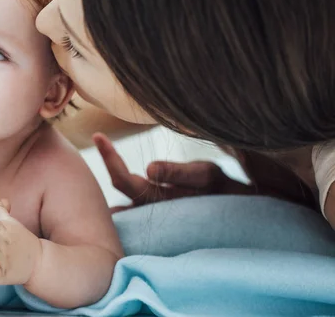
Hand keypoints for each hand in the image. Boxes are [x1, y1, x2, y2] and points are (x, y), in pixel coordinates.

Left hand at [93, 133, 245, 212]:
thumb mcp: (206, 177)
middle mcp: (154, 204)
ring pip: (129, 189)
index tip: (99, 135)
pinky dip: (131, 176)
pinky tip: (125, 164)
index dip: (110, 158)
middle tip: (100, 136)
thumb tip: (148, 168)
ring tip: (104, 146)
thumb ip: (178, 174)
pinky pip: (142, 189)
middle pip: (122, 183)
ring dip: (117, 170)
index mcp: (158, 198)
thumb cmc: (226, 190)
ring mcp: (159, 204)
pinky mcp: (166, 199)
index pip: (123, 180)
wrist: (245, 207)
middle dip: (111, 160)